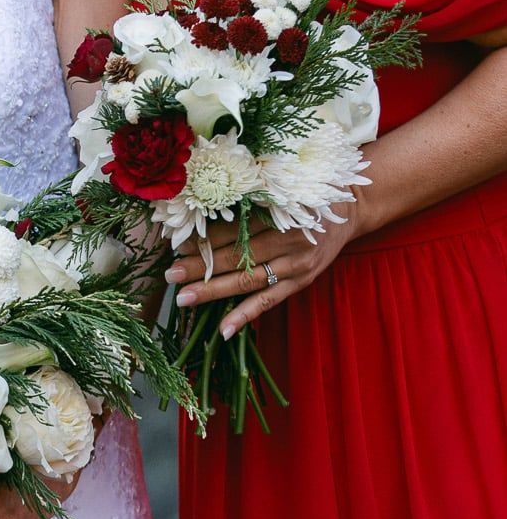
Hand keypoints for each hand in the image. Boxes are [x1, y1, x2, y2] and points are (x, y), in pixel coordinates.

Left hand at [165, 196, 367, 336]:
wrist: (349, 208)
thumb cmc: (305, 195)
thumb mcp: (280, 189)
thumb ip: (248, 201)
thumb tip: (201, 215)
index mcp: (278, 211)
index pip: (233, 228)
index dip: (204, 238)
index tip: (176, 245)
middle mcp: (287, 238)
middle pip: (236, 255)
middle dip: (200, 266)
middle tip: (169, 274)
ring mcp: (296, 264)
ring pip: (248, 280)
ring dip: (214, 290)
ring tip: (184, 298)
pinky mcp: (301, 282)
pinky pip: (269, 301)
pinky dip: (245, 315)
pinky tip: (223, 329)